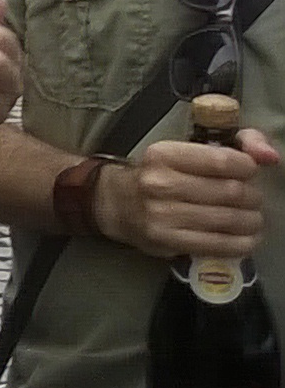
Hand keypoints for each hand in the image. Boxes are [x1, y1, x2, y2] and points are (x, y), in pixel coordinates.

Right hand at [95, 127, 280, 258]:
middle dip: (252, 197)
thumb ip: (238, 143)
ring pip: (229, 219)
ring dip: (251, 221)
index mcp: (164, 155)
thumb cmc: (160, 174)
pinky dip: (242, 243)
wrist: (117, 204)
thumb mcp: (189, 149)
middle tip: (250, 199)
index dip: (248, 168)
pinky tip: (246, 238)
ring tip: (251, 219)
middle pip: (231, 192)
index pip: (223, 161)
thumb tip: (271, 156)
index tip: (247, 172)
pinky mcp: (167, 241)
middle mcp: (159, 183)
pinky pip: (219, 245)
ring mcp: (161, 215)